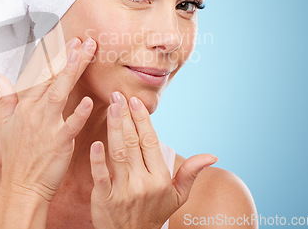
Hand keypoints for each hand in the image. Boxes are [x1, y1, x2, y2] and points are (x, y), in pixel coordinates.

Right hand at [0, 37, 96, 202]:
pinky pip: (69, 126)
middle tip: (84, 40)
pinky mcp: (58, 144)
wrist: (20, 187)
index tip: (67, 40)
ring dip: (71, 73)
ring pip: (59, 94)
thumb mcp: (5, 123)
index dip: (54, 56)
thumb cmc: (16, 156)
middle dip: (68, 57)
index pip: (40, 75)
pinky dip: (78, 114)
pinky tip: (89, 102)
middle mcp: (34, 113)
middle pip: (52, 79)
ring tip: (83, 55)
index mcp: (24, 106)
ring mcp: (45, 127)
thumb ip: (6, 96)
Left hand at [89, 92, 217, 228]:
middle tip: (118, 95)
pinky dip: (98, 160)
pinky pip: (101, 177)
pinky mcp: (105, 199)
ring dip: (114, 129)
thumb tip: (212, 156)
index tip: (135, 100)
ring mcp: (124, 191)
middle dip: (125, 117)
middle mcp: (144, 183)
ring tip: (110, 107)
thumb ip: (190, 173)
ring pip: (118, 154)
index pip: (151, 142)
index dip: (143, 120)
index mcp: (160, 178)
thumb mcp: (177, 196)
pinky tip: (95, 143)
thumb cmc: (153, 212)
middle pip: (133, 144)